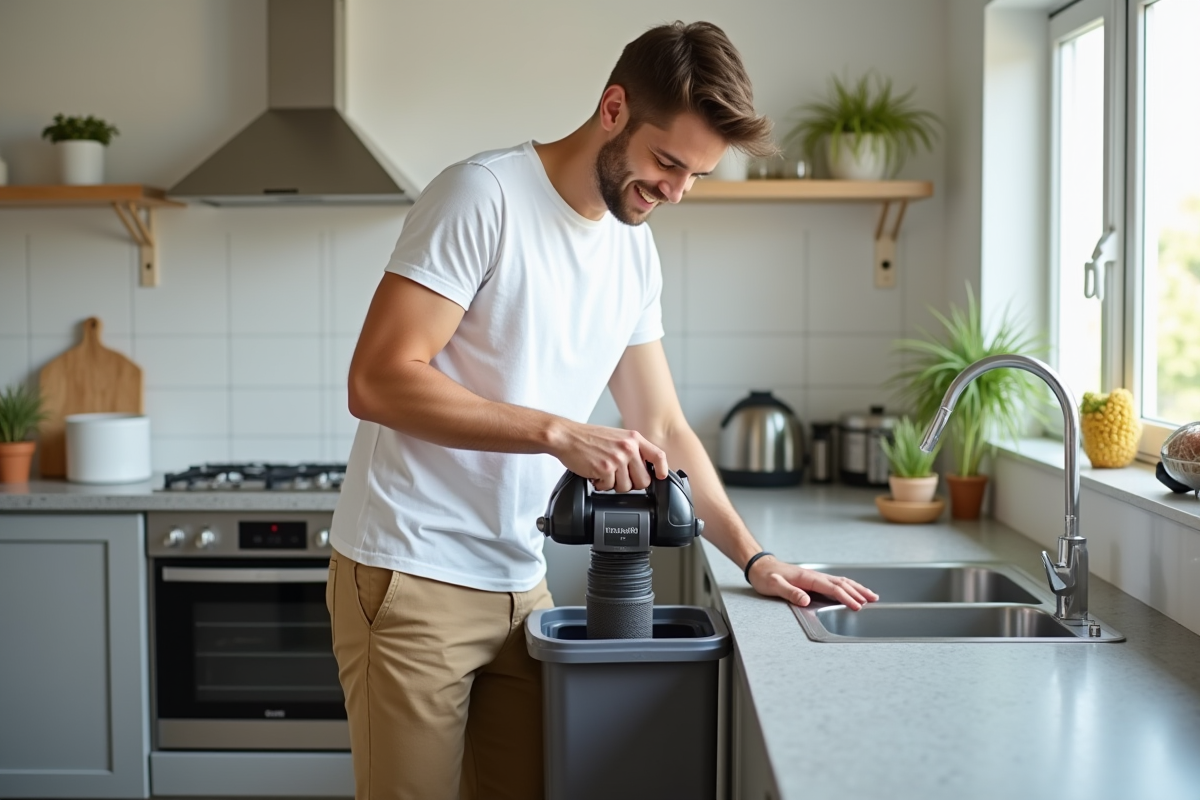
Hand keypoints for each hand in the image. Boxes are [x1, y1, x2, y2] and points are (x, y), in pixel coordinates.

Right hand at [550, 420, 667, 492]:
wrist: (567, 437)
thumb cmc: (588, 437)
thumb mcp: (616, 436)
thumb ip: (631, 449)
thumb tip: (643, 467)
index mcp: (633, 438)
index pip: (658, 455)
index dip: (662, 469)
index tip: (660, 476)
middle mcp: (628, 447)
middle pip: (644, 480)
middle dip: (631, 484)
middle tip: (618, 477)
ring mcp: (617, 458)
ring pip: (627, 487)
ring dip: (614, 485)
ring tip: (604, 474)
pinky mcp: (605, 469)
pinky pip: (609, 488)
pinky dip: (601, 485)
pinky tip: (595, 475)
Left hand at [747, 557, 878, 610]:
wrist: (760, 567)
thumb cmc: (765, 576)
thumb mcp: (774, 586)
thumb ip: (790, 592)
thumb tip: (806, 600)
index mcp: (807, 578)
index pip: (832, 588)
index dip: (846, 597)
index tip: (857, 606)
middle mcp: (814, 576)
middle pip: (841, 583)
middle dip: (858, 592)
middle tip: (873, 600)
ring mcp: (814, 577)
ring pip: (840, 581)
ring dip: (856, 588)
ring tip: (871, 595)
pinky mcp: (813, 580)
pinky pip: (834, 582)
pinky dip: (847, 586)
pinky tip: (852, 590)